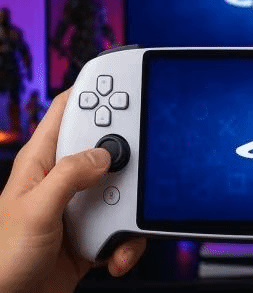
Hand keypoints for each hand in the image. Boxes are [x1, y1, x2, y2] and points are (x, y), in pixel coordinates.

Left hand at [0, 90, 146, 292]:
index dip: (94, 91)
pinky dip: (128, 241)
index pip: (68, 112)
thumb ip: (69, 176)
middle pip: (108, 147)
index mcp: (42, 163)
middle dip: (130, 153)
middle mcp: (65, 180)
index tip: (123, 82)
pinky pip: (125, 225)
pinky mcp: (96, 232)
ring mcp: (82, 206)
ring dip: (133, 209)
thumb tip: (104, 154)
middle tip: (147, 154)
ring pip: (124, 188)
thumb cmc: (2, 260)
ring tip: (123, 228)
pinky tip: (116, 254)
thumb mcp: (34, 210)